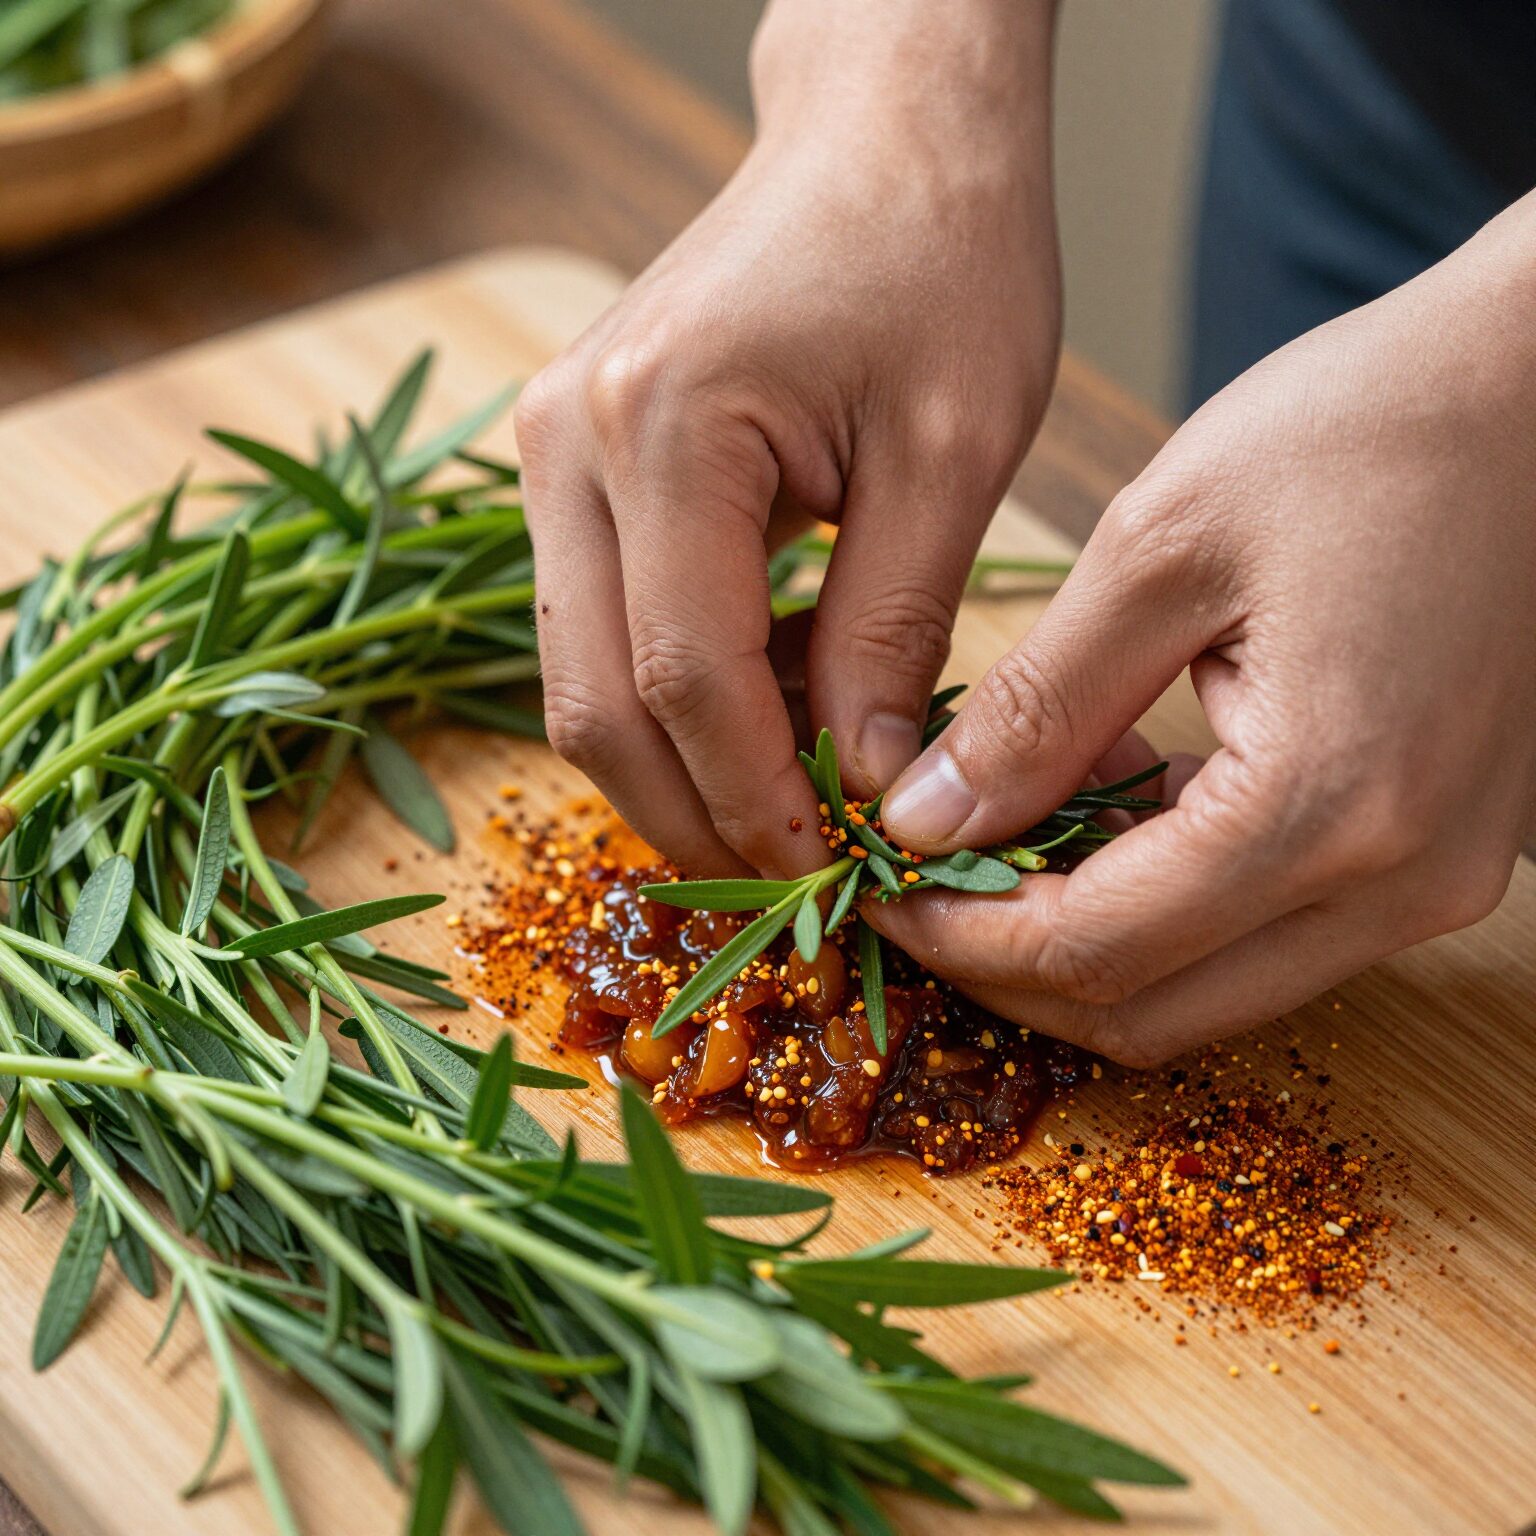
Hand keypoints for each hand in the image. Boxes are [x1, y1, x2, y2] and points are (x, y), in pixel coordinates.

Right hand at [515, 0, 1060, 877]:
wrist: (880, 134)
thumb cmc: (939, 257)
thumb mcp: (951, 453)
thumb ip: (895, 632)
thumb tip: (864, 790)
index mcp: (662, 425)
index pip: (682, 675)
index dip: (752, 800)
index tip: (825, 875)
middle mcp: (566, 442)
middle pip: (592, 700)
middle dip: (692, 811)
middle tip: (795, 877)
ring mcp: (549, 453)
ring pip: (577, 675)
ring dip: (678, 765)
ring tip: (794, 802)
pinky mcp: (571, 468)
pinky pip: (598, 624)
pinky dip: (672, 698)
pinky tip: (770, 713)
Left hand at [874, 194, 1535, 1065]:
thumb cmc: (1365, 431)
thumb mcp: (1162, 548)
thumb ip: (1035, 708)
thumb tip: (924, 821)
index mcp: (1332, 803)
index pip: (1099, 950)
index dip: (962, 937)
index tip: (876, 886)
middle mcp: (1402, 881)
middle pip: (1154, 1009)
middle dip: (1010, 968)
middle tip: (915, 887)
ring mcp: (1432, 879)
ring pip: (1208, 986)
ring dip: (1080, 939)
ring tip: (989, 838)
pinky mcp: (1430, 851)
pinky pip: (1263, 926)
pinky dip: (1158, 898)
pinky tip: (1095, 806)